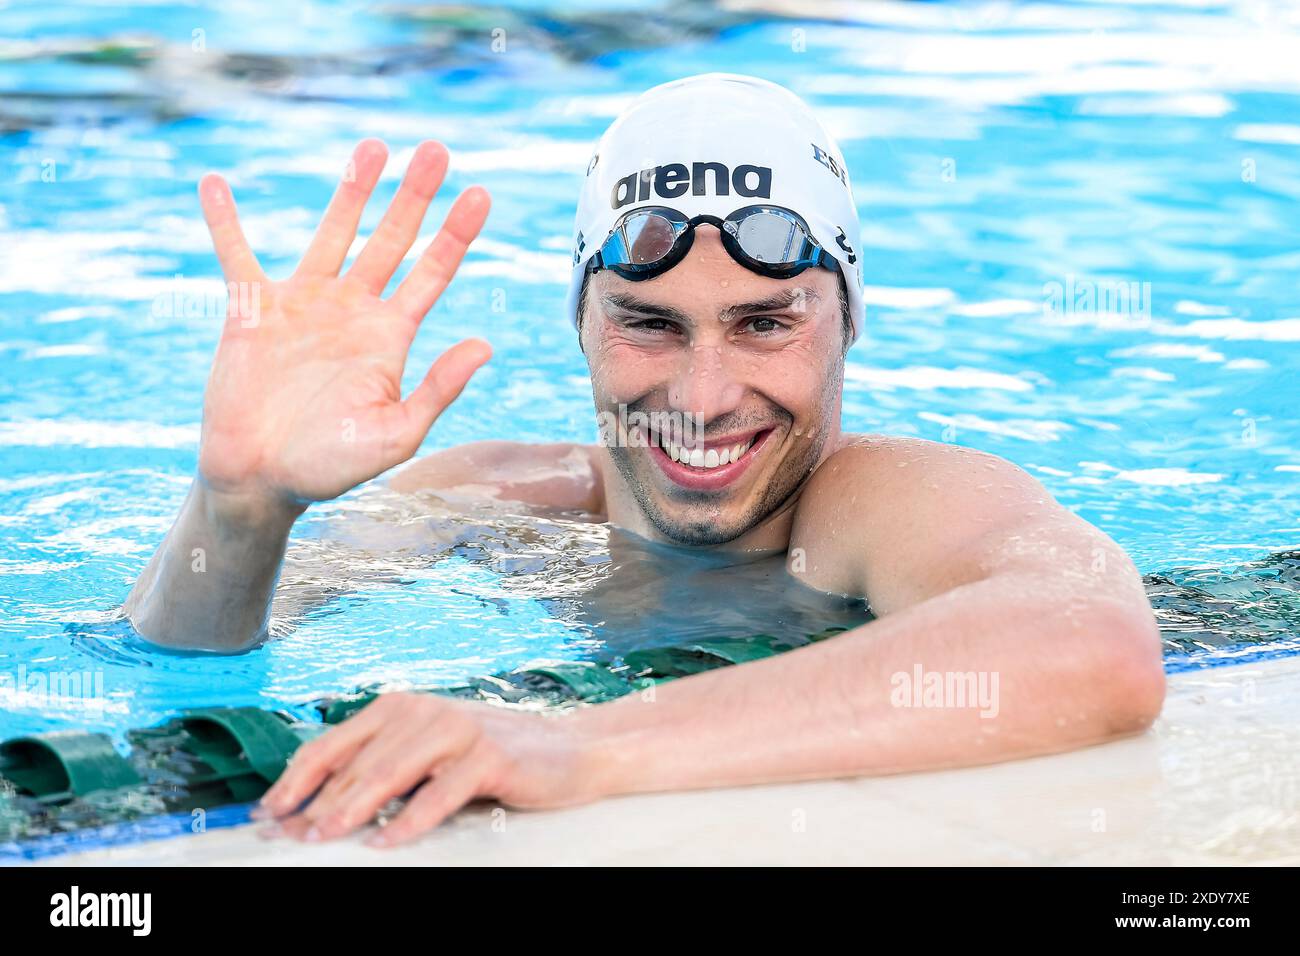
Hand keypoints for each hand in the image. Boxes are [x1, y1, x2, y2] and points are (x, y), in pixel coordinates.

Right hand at [196, 139, 491, 509]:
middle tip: (437, 149)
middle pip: (391, 240)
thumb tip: (485, 345)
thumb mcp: (395, 435)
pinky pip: (236, 256)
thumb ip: (438, 389)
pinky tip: (214, 185)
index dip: (456, 234)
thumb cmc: (330, 467)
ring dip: (352, 191)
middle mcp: (352, 311)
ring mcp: (303, 305)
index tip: (481, 193)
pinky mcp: (252, 311)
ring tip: (374, 147)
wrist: (260, 480)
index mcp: (389, 337)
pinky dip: (225, 222)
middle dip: (414, 196)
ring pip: (332, 233)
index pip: (431, 273)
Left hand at [253, 693, 601, 846]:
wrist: (570, 747)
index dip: (296, 779)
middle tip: (289, 835)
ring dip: (352, 807)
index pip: (334, 743)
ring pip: (391, 772)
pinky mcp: (489, 756)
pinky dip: (409, 820)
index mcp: (402, 706)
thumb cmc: (494, 753)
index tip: (269, 812)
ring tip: (325, 836)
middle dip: (316, 801)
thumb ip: (384, 762)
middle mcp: (425, 711)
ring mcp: (458, 730)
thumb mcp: (431, 748)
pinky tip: (387, 840)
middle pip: (357, 761)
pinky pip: (440, 793)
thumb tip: (322, 802)